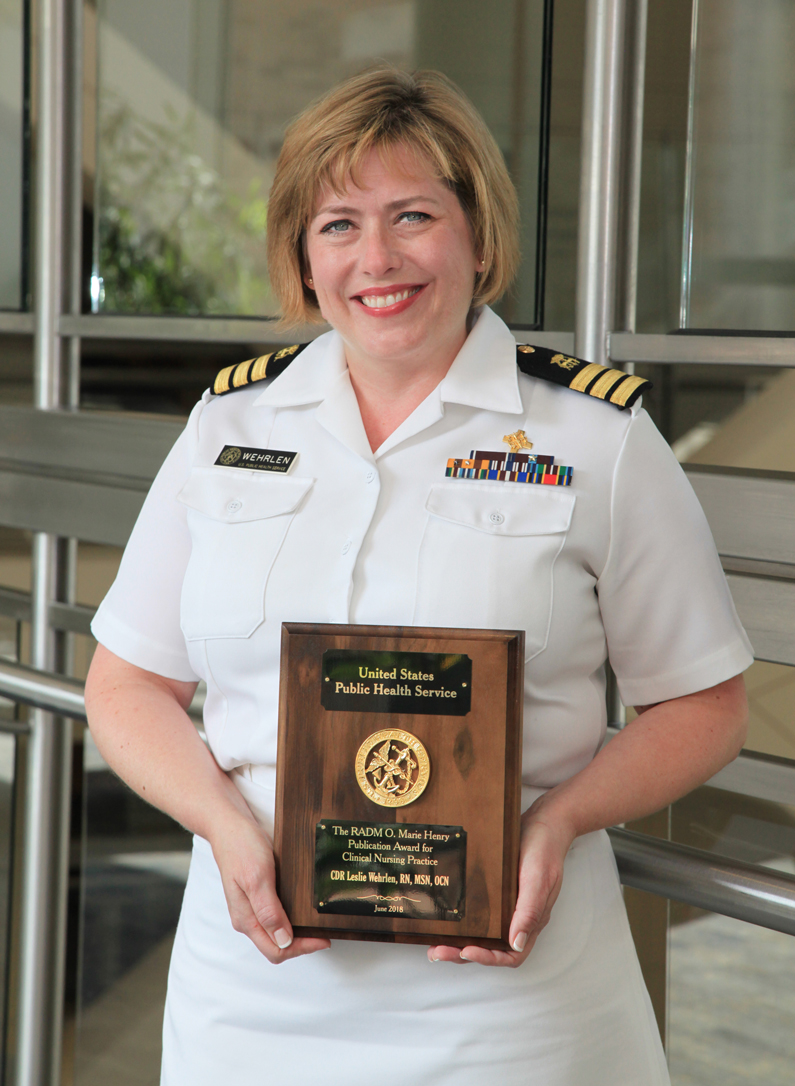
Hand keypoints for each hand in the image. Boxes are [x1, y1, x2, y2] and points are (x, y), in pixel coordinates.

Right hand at [210, 811, 330, 963]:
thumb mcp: (257, 878)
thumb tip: (283, 940)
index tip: (322, 938)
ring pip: (276, 933)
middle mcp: (248, 918)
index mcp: (246, 919)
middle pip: (276, 946)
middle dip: (301, 944)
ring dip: (297, 933)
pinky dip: (291, 918)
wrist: (229, 825)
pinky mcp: (256, 896)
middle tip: (324, 932)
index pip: (275, 950)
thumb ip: (268, 911)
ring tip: (316, 924)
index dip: (301, 948)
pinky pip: (275, 916)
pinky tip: (301, 908)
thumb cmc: (241, 848)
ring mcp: (251, 908)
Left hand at [426, 805, 574, 966]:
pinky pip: (482, 912)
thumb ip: (529, 912)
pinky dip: (466, 920)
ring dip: (461, 942)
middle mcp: (519, 916)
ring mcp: (508, 904)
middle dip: (464, 954)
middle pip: (492, 948)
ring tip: (437, 942)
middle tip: (438, 951)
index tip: (466, 952)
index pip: (511, 954)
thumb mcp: (538, 879)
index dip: (489, 959)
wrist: (544, 820)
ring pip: (484, 933)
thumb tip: (517, 943)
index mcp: (532, 920)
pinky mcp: (499, 891)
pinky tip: (451, 917)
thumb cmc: (545, 848)